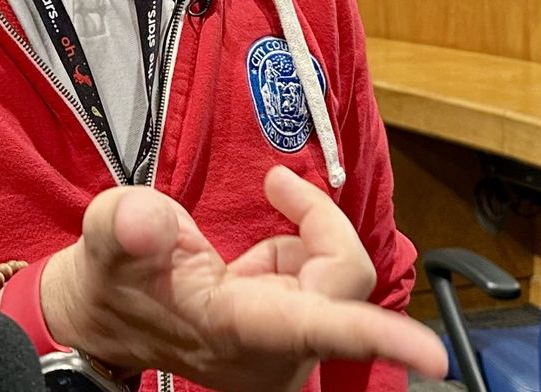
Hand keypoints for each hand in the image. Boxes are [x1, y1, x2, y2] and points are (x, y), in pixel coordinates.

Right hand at [40, 166, 446, 391]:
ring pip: (337, 278)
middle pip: (343, 280)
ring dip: (304, 239)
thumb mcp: (105, 243)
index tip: (435, 355)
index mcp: (237, 330)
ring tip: (254, 229)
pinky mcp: (292, 336)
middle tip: (275, 184)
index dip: (378, 336)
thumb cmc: (112, 280)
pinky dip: (297, 253)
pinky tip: (253, 262)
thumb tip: (142, 219)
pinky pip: (324, 281)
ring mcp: (287, 349)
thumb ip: (124, 228)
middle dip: (317, 223)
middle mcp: (274, 352)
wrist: (104, 319)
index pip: (318, 330)